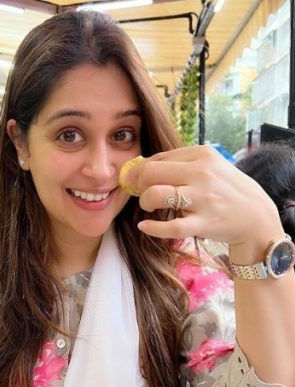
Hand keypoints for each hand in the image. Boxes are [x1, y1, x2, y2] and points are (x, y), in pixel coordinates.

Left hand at [123, 145, 282, 249]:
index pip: (157, 158)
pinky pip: (171, 227)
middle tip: (140, 193)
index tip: (135, 181)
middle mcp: (201, 174)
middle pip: (150, 173)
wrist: (255, 215)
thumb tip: (142, 165)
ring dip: (144, 202)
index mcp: (201, 155)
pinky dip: (152, 228)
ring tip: (148, 207)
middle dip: (138, 184)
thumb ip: (178, 163)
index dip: (139, 171)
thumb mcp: (208, 166)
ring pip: (156, 195)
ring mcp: (202, 199)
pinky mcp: (204, 223)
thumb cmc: (224, 189)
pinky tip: (144, 226)